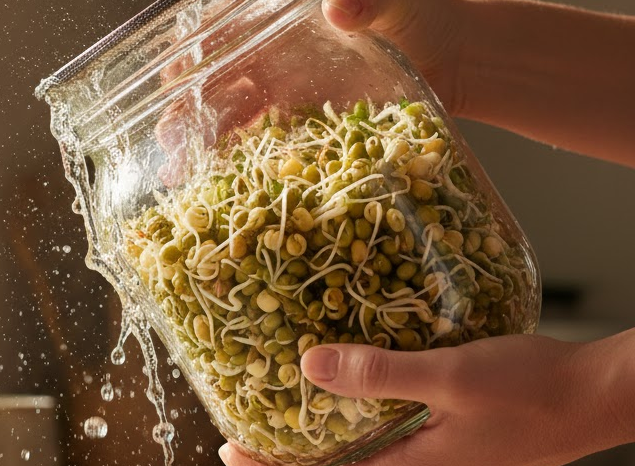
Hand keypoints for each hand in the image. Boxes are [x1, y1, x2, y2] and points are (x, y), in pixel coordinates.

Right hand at [154, 0, 468, 184]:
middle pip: (218, 83)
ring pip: (234, 121)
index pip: (223, 31)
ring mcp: (288, 101)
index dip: (192, 51)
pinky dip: (241, 167)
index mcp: (282, 24)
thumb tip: (338, 4)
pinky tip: (221, 186)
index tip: (173, 72)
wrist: (457, 62)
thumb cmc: (420, 17)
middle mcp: (275, 62)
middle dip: (188, 109)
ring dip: (204, 144)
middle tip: (170, 136)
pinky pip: (268, 151)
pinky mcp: (308, 134)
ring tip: (180, 171)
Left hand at [219, 332, 634, 465]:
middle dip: (288, 457)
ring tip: (282, 413)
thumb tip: (310, 367)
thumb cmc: (532, 391)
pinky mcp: (447, 440)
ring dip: (320, 439)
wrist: (592, 397)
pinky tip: (348, 394)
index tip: (231, 451)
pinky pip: (389, 438)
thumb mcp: (449, 377)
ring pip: (362, 454)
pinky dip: (358, 422)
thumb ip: (380, 376)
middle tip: (242, 435)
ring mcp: (434, 459)